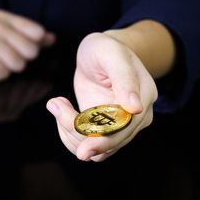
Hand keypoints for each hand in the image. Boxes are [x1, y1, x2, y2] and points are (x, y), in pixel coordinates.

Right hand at [0, 9, 55, 81]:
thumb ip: (26, 35)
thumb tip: (52, 38)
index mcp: (1, 16)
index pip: (37, 31)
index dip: (32, 45)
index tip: (16, 48)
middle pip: (31, 51)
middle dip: (18, 60)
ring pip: (19, 64)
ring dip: (5, 69)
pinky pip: (2, 74)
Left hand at [47, 32, 157, 161]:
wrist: (98, 54)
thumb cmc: (106, 49)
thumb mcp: (112, 54)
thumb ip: (124, 78)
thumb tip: (135, 108)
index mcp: (143, 96)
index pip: (126, 127)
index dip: (105, 141)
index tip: (82, 151)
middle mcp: (136, 116)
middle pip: (110, 142)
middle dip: (78, 132)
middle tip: (56, 105)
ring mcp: (120, 125)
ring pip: (96, 149)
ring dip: (70, 132)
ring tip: (58, 103)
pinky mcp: (103, 128)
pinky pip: (86, 143)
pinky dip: (68, 133)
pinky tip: (61, 108)